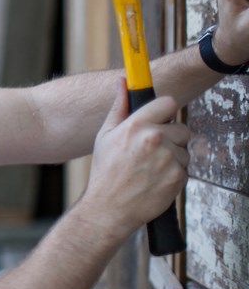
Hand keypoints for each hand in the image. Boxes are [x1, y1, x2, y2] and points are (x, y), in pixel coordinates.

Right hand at [81, 80, 189, 235]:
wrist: (109, 207)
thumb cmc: (105, 171)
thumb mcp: (105, 135)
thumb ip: (119, 107)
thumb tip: (123, 82)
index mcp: (136, 125)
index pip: (168, 103)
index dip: (165, 113)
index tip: (160, 120)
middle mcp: (154, 138)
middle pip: (181, 128)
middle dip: (170, 138)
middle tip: (150, 152)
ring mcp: (168, 158)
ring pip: (183, 150)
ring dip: (172, 158)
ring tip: (150, 169)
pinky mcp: (178, 176)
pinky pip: (184, 168)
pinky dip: (173, 174)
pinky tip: (155, 180)